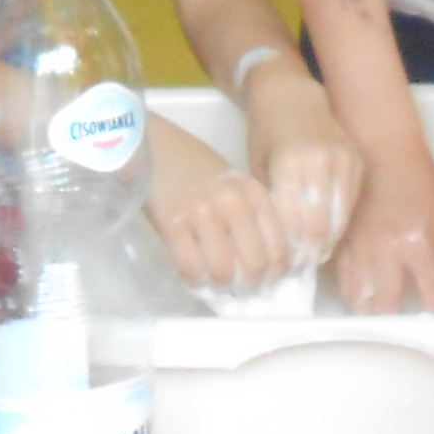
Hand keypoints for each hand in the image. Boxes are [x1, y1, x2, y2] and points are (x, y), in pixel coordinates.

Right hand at [149, 114, 289, 292]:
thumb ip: (252, 217)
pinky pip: (190, 267)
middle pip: (256, 263)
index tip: (268, 280)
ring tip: (217, 284)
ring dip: (221, 285)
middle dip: (251, 284)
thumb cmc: (194, 168)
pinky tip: (194, 276)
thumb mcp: (234, 185)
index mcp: (254, 193)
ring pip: (224, 270)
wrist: (152, 145)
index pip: (280, 246)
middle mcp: (234, 202)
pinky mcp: (173, 222)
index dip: (277, 273)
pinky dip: (194, 280)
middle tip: (241, 288)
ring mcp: (202, 212)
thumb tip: (265, 264)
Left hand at [241, 61, 358, 262]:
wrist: (290, 95)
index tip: (281, 266)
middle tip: (296, 268)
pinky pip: (350, 203)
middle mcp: (321, 160)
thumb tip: (276, 249)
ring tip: (310, 258)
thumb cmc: (266, 133)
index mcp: (289, 161)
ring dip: (326, 242)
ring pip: (339, 217)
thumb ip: (270, 206)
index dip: (287, 249)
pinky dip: (338, 224)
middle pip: (319, 224)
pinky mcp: (358, 161)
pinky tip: (325, 238)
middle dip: (307, 252)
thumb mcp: (258, 168)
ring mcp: (344, 159)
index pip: (292, 221)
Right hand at [333, 149, 433, 314]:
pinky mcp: (342, 244)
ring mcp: (361, 248)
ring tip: (381, 323)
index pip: (431, 291)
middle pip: (389, 302)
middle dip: (398, 318)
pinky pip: (344, 282)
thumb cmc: (425, 183)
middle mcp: (388, 249)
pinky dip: (353, 297)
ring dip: (372, 313)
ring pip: (362, 298)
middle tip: (405, 324)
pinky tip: (361, 304)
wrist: (383, 152)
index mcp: (419, 241)